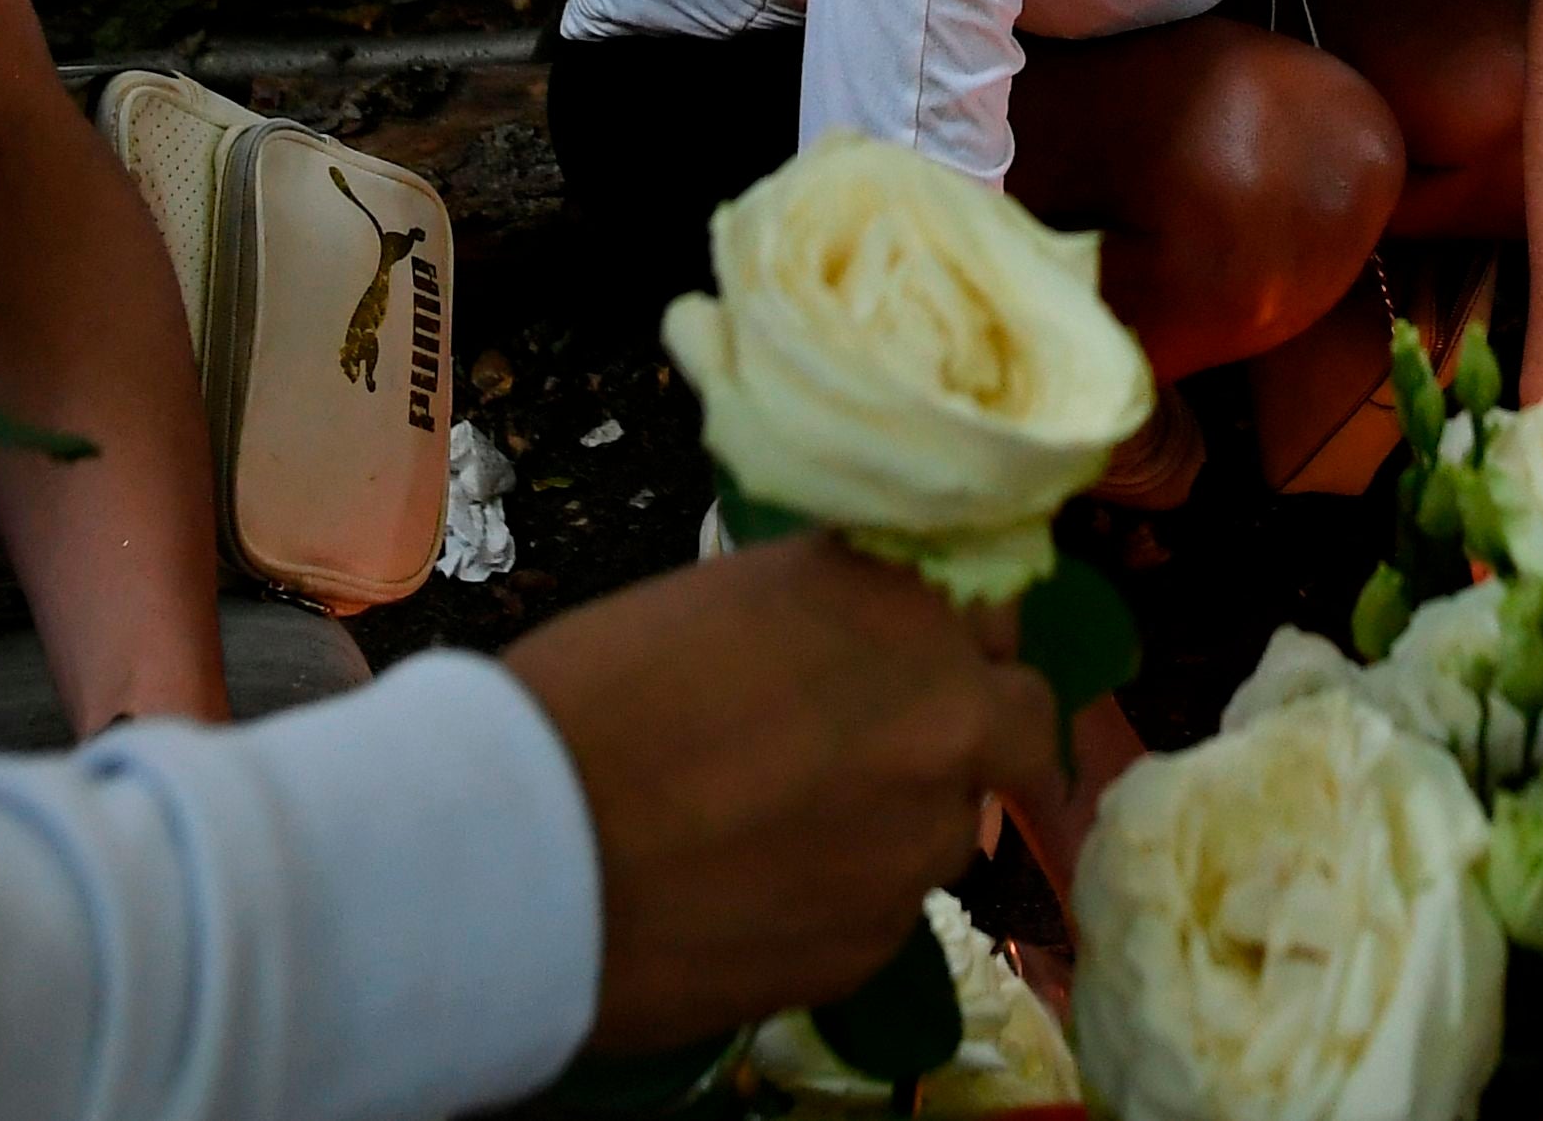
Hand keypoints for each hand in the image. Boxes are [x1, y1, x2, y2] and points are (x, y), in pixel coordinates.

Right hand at [509, 532, 1065, 1056]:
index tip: (913, 654)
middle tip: (887, 743)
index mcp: (911, 609)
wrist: (526, 852)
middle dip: (974, 730)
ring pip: (950, 824)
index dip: (953, 635)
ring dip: (899, 817)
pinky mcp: (878, 944)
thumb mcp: (733, 598)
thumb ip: (837, 617)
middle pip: (1017, 722)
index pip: (997, 611)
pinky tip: (754, 890)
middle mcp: (950, 719)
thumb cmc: (595, 693)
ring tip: (786, 826)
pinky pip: (887, 908)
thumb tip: (869, 646)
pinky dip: (841, 895)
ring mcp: (923, 843)